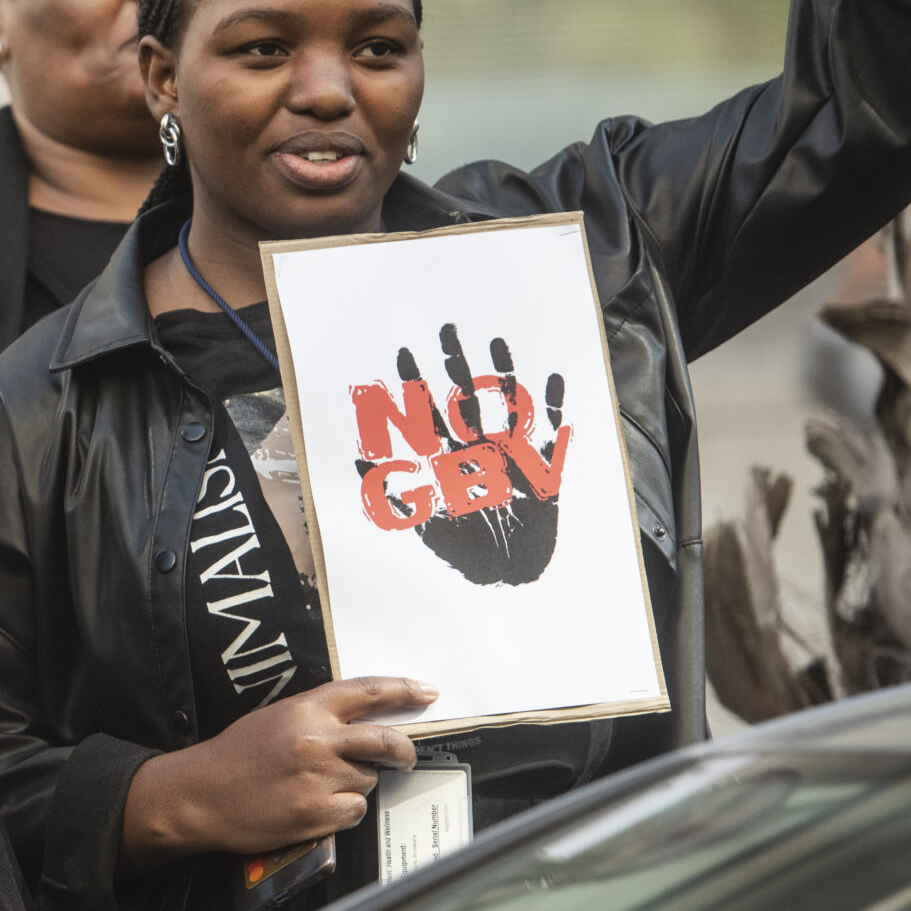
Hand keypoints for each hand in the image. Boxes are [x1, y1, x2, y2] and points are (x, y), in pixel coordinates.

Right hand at [121, 677, 433, 868]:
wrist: (201, 795)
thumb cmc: (234, 757)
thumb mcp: (274, 719)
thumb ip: (316, 718)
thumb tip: (359, 724)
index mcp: (304, 710)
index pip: (366, 692)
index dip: (402, 690)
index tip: (426, 690)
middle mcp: (316, 740)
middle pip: (386, 741)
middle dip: (404, 751)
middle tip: (405, 756)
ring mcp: (318, 777)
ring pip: (369, 780)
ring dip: (355, 784)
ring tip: (319, 785)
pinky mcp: (317, 811)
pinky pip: (354, 810)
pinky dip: (343, 810)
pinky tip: (315, 805)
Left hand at [352, 326, 569, 586]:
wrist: (506, 583)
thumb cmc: (463, 557)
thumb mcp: (419, 525)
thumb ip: (390, 493)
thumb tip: (356, 458)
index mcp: (445, 464)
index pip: (424, 415)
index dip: (413, 386)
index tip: (401, 353)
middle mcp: (476, 454)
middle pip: (463, 399)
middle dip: (455, 364)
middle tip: (447, 327)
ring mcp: (510, 460)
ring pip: (504, 407)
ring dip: (502, 376)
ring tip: (496, 342)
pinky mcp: (542, 473)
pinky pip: (550, 434)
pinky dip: (554, 406)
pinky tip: (554, 378)